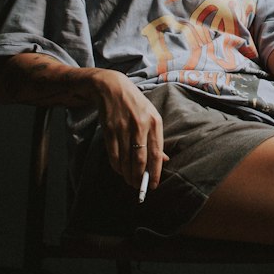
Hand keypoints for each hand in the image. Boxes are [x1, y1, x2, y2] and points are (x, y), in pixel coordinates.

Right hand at [88, 70, 167, 189]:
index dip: (155, 171)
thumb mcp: (151, 116)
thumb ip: (157, 138)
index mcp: (154, 122)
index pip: (156, 153)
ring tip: (129, 181)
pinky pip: (113, 154)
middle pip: (140, 159)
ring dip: (127, 174)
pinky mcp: (109, 129)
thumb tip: (163, 160)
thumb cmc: (136, 104)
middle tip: (138, 187)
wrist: (112, 87)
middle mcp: (140, 125)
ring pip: (125, 159)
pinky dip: (116, 166)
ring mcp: (123, 127)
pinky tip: (119, 170)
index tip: (153, 185)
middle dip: (139, 177)